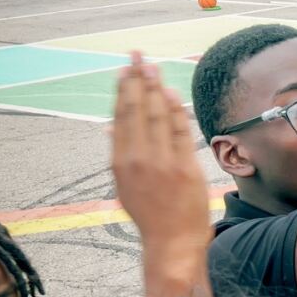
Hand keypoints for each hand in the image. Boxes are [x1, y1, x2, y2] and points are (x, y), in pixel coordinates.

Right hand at [110, 55, 209, 290]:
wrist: (172, 241)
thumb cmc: (150, 214)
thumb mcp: (124, 185)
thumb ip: (121, 154)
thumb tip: (113, 126)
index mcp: (120, 162)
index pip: (121, 117)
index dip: (124, 90)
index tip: (125, 69)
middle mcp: (137, 159)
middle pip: (137, 110)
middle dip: (137, 79)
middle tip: (138, 55)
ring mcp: (161, 163)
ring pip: (157, 116)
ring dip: (155, 87)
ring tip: (153, 66)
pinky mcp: (184, 168)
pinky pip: (179, 132)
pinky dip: (175, 110)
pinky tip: (171, 92)